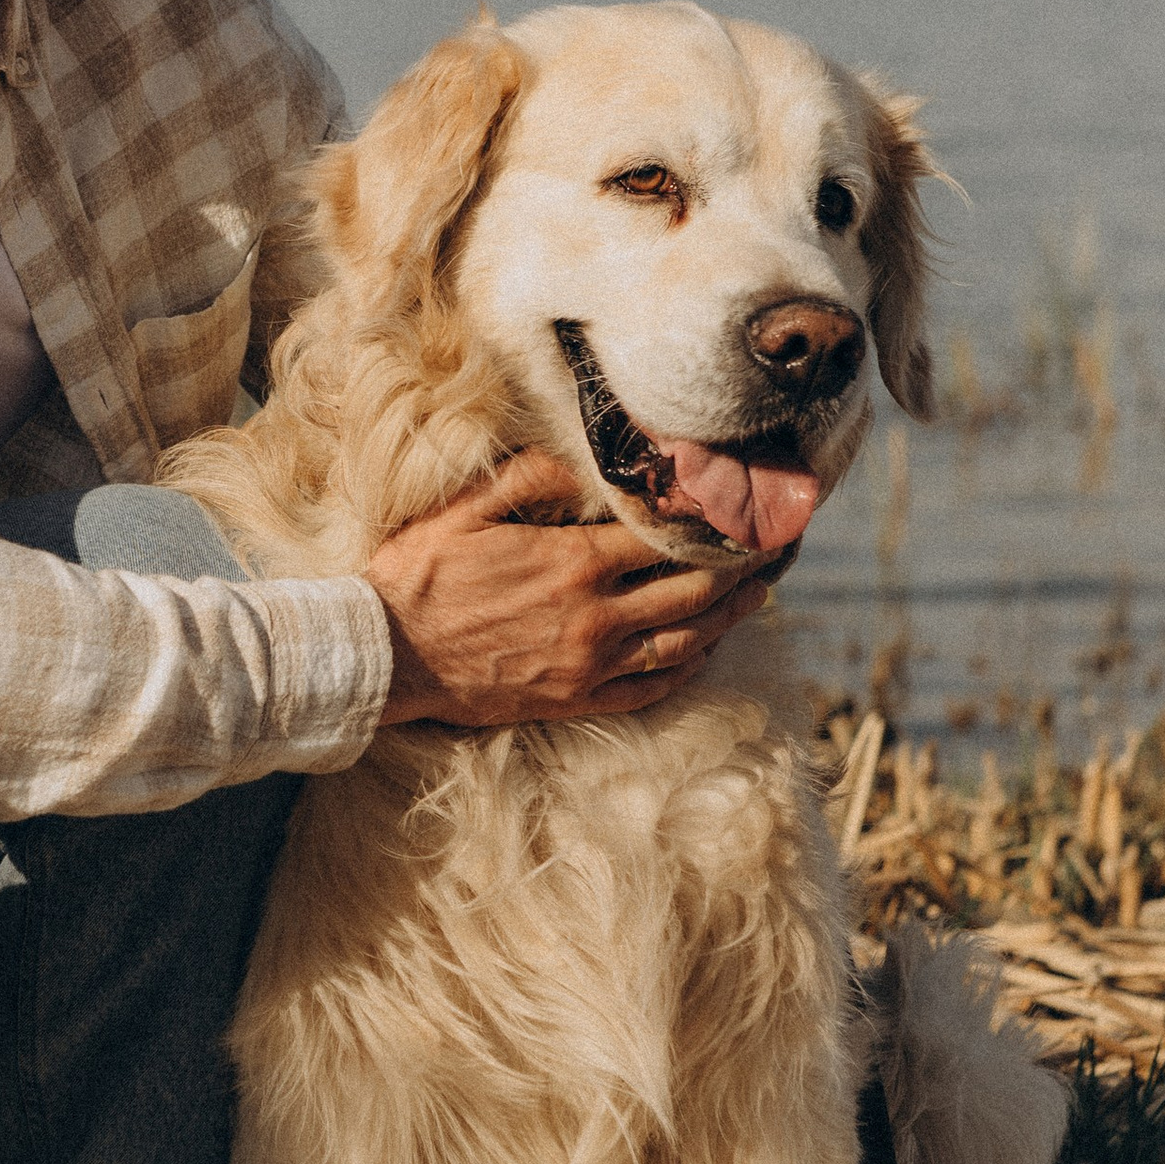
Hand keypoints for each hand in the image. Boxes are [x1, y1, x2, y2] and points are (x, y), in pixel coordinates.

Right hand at [368, 451, 777, 728]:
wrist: (386, 656)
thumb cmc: (418, 577)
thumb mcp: (464, 508)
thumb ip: (529, 479)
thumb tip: (584, 464)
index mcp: (571, 563)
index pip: (668, 539)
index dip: (715, 521)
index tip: (745, 503)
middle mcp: (594, 617)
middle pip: (695, 591)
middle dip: (745, 567)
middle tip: (779, 546)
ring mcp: (590, 664)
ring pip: (686, 640)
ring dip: (733, 616)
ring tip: (760, 592)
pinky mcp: (578, 699)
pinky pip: (654, 687)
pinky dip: (691, 664)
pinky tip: (707, 646)